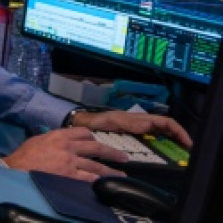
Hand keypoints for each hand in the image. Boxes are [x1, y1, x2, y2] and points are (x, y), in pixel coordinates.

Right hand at [3, 127, 127, 180]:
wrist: (17, 168)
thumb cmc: (24, 155)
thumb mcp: (38, 139)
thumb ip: (52, 138)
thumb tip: (61, 141)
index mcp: (59, 135)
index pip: (82, 132)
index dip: (94, 137)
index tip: (99, 143)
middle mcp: (68, 146)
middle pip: (95, 146)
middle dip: (111, 152)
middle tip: (123, 157)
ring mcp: (70, 161)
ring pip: (96, 164)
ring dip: (111, 170)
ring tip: (122, 175)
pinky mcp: (70, 175)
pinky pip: (89, 178)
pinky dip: (99, 180)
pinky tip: (107, 184)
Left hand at [70, 109, 193, 147]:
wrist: (88, 125)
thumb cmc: (100, 121)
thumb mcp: (114, 120)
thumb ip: (130, 123)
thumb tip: (147, 127)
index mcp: (141, 119)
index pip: (166, 122)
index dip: (179, 131)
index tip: (188, 143)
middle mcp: (143, 124)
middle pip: (168, 129)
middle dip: (180, 139)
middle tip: (188, 153)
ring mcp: (140, 131)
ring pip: (162, 136)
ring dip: (173, 144)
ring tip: (181, 156)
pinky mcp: (136, 137)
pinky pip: (153, 142)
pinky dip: (162, 147)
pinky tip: (165, 156)